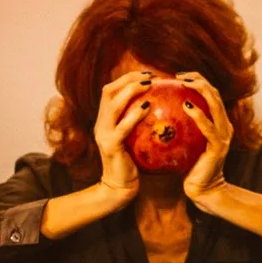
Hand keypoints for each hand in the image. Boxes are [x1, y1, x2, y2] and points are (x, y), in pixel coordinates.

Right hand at [92, 70, 154, 198]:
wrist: (119, 188)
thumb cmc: (132, 164)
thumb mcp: (133, 139)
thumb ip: (139, 123)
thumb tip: (161, 106)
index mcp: (105, 120)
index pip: (110, 91)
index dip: (127, 79)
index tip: (148, 74)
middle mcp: (100, 124)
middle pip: (109, 92)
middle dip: (128, 79)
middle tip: (150, 77)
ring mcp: (103, 135)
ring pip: (113, 105)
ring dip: (131, 91)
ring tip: (148, 85)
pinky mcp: (110, 146)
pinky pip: (122, 127)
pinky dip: (135, 114)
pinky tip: (148, 107)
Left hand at [176, 73, 234, 206]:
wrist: (203, 191)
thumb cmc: (189, 168)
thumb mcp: (184, 143)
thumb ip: (178, 128)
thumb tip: (156, 113)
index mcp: (217, 122)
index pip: (210, 94)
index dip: (197, 80)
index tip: (177, 76)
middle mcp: (224, 125)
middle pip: (215, 93)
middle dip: (198, 79)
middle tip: (179, 75)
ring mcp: (223, 136)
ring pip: (215, 105)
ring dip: (200, 90)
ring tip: (184, 83)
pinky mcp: (218, 147)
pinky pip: (208, 128)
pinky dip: (199, 115)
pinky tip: (186, 105)